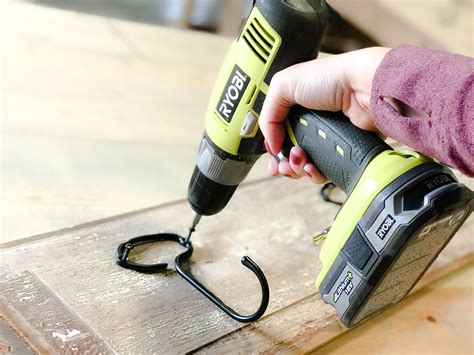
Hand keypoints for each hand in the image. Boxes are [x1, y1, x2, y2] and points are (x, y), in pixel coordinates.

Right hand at [260, 47, 388, 182]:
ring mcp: (326, 137)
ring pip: (305, 165)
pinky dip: (315, 173)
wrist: (365, 88)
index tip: (271, 154)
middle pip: (289, 152)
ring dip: (297, 168)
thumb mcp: (284, 84)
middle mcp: (311, 122)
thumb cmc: (332, 78)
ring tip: (299, 161)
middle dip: (283, 162)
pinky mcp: (342, 150)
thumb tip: (271, 144)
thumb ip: (268, 114)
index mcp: (295, 106)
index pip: (277, 132)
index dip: (272, 145)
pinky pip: (324, 170)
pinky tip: (312, 168)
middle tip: (282, 165)